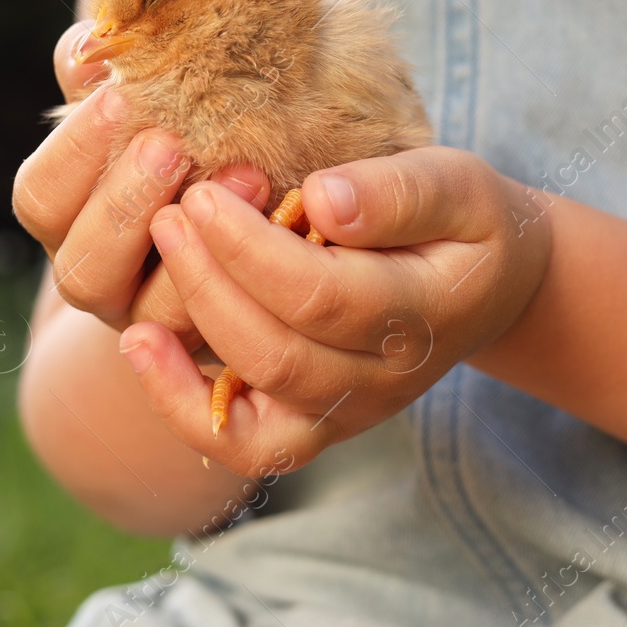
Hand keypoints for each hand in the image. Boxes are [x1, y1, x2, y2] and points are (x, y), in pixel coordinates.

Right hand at [12, 22, 269, 347]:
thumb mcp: (149, 98)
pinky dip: (245, 279)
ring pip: (149, 313)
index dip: (75, 151)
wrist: (271, 200)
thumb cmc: (195, 127)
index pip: (40, 197)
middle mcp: (101, 280)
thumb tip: (90, 46)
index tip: (123, 96)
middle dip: (127, 201)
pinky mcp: (221, 343)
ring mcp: (157, 323)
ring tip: (246, 173)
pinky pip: (221, 333)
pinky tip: (282, 220)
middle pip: (81, 266)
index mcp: (69, 218)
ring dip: (193, 247)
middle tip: (174, 142)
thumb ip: (111, 76)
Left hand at [119, 147, 552, 475]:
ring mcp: (345, 413)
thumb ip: (397, 193)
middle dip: (208, 281)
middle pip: (275, 352)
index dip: (249, 248)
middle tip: (171, 213)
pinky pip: (241, 443)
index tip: (202, 192)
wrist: (487, 283)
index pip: (318, 295)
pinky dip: (181, 404)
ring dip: (192, 329)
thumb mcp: (456, 182)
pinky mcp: (311, 425)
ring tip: (157, 254)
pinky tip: (139, 342)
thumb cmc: (464, 220)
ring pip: (251, 406)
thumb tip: (321, 200)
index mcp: (423, 316)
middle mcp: (383, 383)